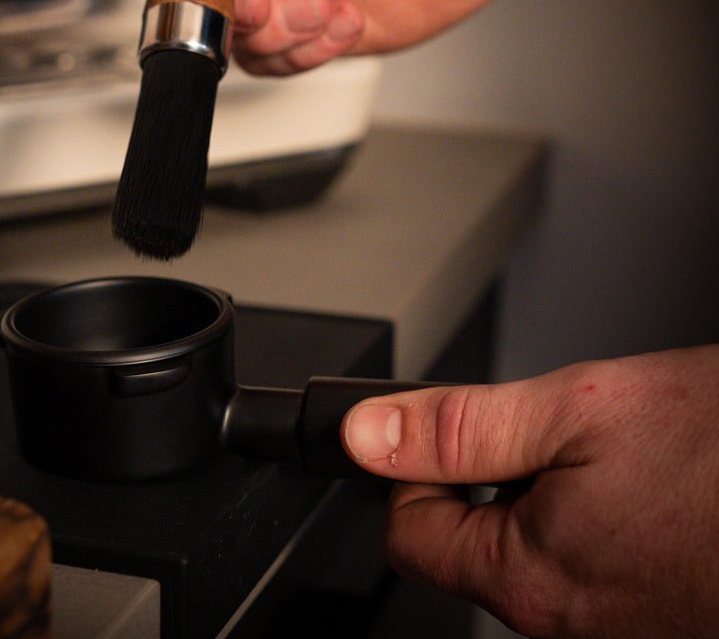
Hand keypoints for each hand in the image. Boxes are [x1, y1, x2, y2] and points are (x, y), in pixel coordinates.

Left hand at [340, 346, 718, 637]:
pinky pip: (596, 556)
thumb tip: (367, 436)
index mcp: (532, 576)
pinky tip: (644, 478)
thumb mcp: (572, 411)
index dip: (409, 472)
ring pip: (536, 544)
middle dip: (489, 472)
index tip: (430, 432)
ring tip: (610, 448)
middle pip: (473, 540)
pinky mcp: (663, 611)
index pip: (413, 536)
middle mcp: (573, 621)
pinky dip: (599, 509)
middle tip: (546, 426)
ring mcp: (622, 624)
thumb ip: (458, 430)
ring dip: (549, 486)